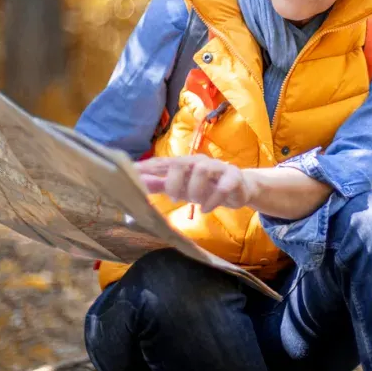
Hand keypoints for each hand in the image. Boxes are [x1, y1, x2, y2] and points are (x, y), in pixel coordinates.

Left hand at [134, 156, 256, 212]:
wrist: (240, 187)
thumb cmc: (206, 186)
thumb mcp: (181, 187)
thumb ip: (160, 184)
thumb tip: (137, 183)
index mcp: (185, 163)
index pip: (163, 162)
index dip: (147, 167)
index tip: (131, 173)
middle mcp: (200, 161)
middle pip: (181, 162)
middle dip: (174, 182)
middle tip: (173, 198)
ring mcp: (218, 167)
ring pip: (202, 169)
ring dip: (194, 189)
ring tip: (194, 202)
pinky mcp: (234, 177)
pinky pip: (223, 185)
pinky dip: (213, 199)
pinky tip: (206, 209)